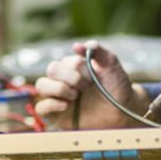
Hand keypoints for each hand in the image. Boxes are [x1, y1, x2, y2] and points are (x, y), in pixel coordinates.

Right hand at [33, 40, 147, 128]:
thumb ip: (98, 51)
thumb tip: (76, 46)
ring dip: (58, 89)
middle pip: (51, 70)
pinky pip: (40, 107)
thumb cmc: (116, 87)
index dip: (79, 69)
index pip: (65, 61)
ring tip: (75, 96)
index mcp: (73, 66)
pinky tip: (65, 106)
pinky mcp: (55, 113)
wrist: (120, 113)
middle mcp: (63, 79)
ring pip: (41, 85)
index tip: (93, 78)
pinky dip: (50, 105)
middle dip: (71, 78)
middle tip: (86, 87)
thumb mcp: (111, 65)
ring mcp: (58, 96)